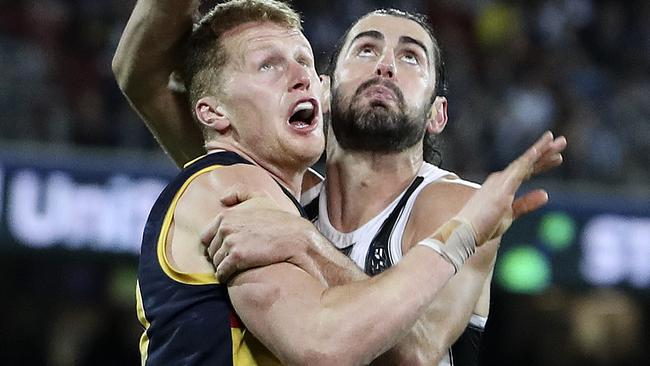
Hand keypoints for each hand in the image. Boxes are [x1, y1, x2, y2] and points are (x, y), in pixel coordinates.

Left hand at [201, 187, 320, 282]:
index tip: (227, 250)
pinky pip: (222, 272)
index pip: (207, 236)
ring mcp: (230, 242)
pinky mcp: (237, 257)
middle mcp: (224, 228)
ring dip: (223, 267)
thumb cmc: (279, 220)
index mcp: (226, 216)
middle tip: (232, 262)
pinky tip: (234, 276)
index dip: (217, 245)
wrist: (294, 238)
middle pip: (211, 251)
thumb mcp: (260, 198)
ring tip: (235, 269)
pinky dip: (225, 276)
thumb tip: (222, 199)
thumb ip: (239, 193)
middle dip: (219, 257)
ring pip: (216, 262)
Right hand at [457, 131, 566, 243]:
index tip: (557, 158)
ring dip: (541, 150)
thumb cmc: (482, 226)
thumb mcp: (510, 215)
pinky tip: (540, 149)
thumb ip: (526, 203)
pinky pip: (519, 168)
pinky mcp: (503, 186)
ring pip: (525, 161)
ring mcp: (501, 180)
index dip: (541, 164)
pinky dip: (530, 157)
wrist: (463, 231)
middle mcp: (501, 179)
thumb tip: (546, 194)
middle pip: (527, 163)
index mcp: (502, 186)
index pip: (525, 172)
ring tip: (558, 140)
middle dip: (545, 152)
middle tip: (562, 141)